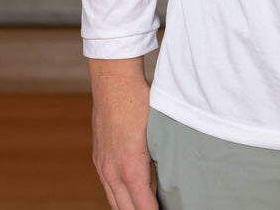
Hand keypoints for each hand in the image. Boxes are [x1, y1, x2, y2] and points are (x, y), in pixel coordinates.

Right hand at [89, 56, 159, 209]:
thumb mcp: (160, 129)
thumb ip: (167, 155)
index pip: (144, 208)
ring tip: (147, 208)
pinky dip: (120, 198)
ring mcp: (102, 166)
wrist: (113, 81)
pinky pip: (108, 188)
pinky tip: (131, 197)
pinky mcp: (98, 159)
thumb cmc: (140, 101)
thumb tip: (181, 173)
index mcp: (130, 168)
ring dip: (130, 209)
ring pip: (115, 202)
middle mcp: (112, 172)